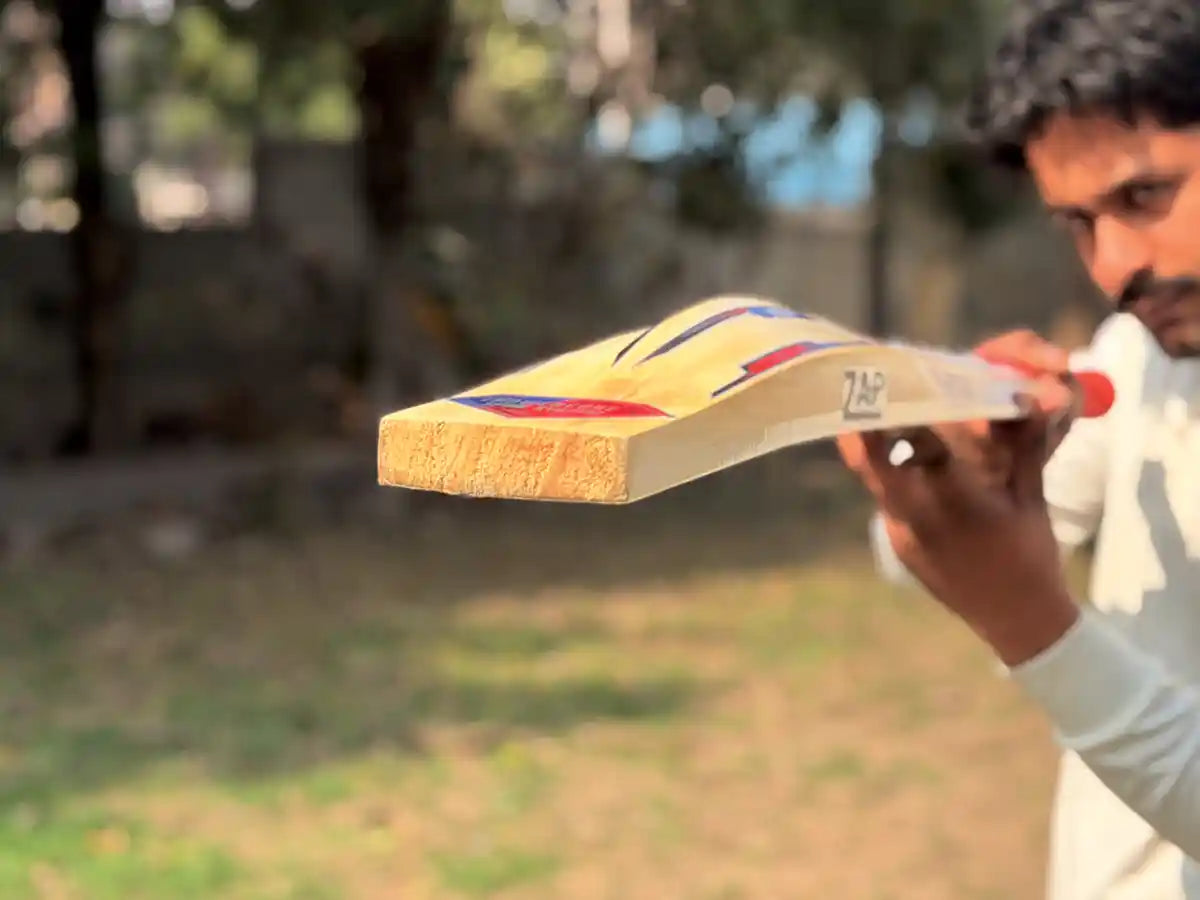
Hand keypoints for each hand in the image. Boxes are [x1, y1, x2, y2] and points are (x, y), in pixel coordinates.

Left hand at [836, 330, 1083, 664]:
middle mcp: (920, 519)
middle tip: (853, 387)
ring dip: (878, 447)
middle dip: (861, 424)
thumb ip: (1023, 446)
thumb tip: (1026, 396)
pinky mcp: (898, 546)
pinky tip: (903, 459)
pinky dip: (895, 476)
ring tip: (873, 414)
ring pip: (877, 479)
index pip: (921, 444)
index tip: (891, 376)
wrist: (1017, 623)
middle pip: (872, 461)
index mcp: (958, 503)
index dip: (904, 409)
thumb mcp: (1031, 498)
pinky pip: (888, 500)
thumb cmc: (1031, 556)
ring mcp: (902, 535)